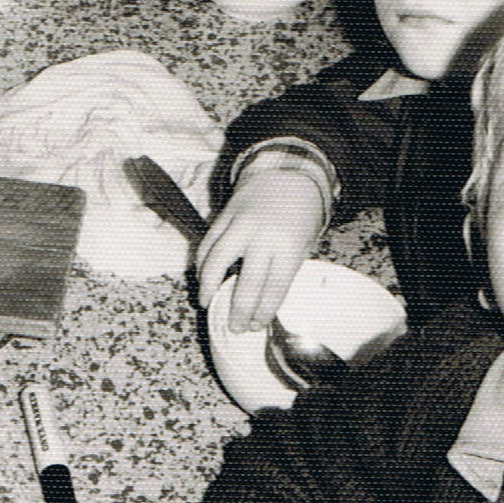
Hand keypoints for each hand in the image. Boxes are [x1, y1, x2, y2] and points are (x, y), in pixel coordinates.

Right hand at [194, 169, 324, 330]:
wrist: (288, 176)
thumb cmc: (298, 217)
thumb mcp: (301, 246)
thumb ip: (282, 272)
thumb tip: (262, 304)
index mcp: (288, 247)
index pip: (274, 288)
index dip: (263, 312)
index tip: (256, 326)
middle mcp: (263, 236)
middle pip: (246, 282)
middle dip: (238, 310)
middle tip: (234, 326)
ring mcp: (240, 224)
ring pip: (217, 260)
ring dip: (209, 286)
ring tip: (206, 302)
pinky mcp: (224, 215)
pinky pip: (207, 243)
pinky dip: (202, 263)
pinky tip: (203, 277)